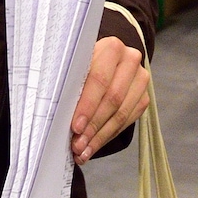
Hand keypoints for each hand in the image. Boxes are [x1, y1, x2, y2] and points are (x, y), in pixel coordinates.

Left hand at [71, 36, 148, 160]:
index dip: (87, 105)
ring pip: (121, 113)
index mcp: (111, 47)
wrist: (103, 61)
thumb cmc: (82, 65)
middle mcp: (130, 60)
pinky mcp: (143, 96)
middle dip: (93, 125)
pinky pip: (127, 122)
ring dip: (100, 136)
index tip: (75, 127)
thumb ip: (67, 82)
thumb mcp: (73, 66)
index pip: (99, 79)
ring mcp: (140, 79)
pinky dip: (108, 136)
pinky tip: (93, 146)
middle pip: (113, 99)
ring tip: (83, 150)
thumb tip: (55, 111)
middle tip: (77, 144)